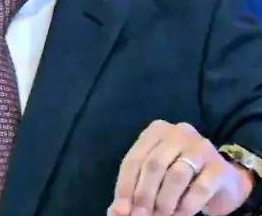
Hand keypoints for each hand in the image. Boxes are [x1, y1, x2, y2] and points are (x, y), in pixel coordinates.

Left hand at [108, 120, 253, 215]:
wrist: (224, 180)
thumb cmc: (182, 176)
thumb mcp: (156, 177)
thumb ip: (135, 189)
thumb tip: (115, 212)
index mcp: (156, 131)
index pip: (134, 159)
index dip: (125, 187)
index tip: (121, 211)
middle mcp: (178, 132)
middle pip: (153, 165)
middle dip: (143, 195)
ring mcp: (201, 147)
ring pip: (175, 176)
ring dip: (164, 202)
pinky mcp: (219, 167)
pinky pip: (199, 188)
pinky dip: (186, 206)